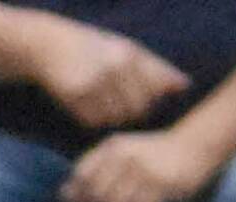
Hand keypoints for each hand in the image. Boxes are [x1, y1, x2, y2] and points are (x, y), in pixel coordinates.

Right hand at [27, 15, 188, 128]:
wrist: (50, 46)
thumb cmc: (95, 49)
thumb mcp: (127, 51)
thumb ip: (156, 68)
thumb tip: (185, 86)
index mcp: (131, 55)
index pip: (153, 93)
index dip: (148, 102)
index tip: (136, 99)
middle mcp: (115, 67)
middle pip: (135, 109)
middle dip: (130, 112)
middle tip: (117, 106)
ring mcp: (95, 81)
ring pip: (115, 117)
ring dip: (110, 118)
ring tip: (102, 105)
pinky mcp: (75, 94)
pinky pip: (92, 120)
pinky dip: (92, 119)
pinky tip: (86, 106)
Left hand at [60, 130, 222, 201]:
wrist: (192, 146)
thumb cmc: (147, 153)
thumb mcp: (117, 152)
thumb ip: (90, 170)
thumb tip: (62, 196)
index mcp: (114, 147)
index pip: (82, 176)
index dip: (77, 193)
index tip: (81, 201)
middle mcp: (129, 157)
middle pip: (97, 194)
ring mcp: (148, 171)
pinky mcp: (166, 185)